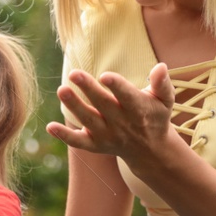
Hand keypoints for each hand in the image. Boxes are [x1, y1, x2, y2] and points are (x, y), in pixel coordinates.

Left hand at [47, 63, 175, 161]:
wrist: (150, 150)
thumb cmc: (155, 115)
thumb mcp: (165, 100)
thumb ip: (162, 83)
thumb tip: (161, 66)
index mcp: (139, 109)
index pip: (127, 96)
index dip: (117, 87)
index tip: (105, 76)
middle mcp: (122, 123)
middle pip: (103, 105)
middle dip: (88, 89)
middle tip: (73, 73)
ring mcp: (107, 135)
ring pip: (89, 121)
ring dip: (74, 106)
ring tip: (61, 90)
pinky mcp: (96, 145)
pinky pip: (78, 142)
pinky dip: (65, 136)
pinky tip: (50, 126)